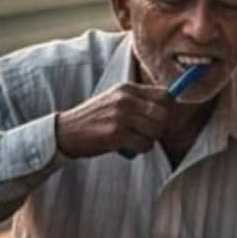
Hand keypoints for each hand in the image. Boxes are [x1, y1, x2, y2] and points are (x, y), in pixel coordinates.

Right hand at [55, 83, 174, 158]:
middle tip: (149, 132)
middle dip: (161, 127)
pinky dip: (141, 149)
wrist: (66, 131)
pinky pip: (145, 144)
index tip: (161, 118)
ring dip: (150, 139)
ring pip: (156, 131)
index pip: (164, 94)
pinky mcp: (116, 135)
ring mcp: (121, 117)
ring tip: (136, 139)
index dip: (169, 108)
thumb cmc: (94, 118)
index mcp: (127, 89)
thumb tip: (170, 106)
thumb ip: (139, 100)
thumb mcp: (115, 100)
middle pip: (164, 114)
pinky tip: (129, 146)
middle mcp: (125, 100)